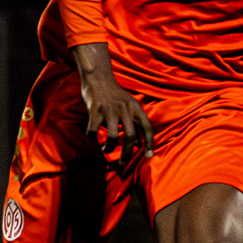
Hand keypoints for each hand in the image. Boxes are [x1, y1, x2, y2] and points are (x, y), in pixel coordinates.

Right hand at [71, 42, 151, 169]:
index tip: (148, 157)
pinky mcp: (94, 111)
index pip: (147, 127)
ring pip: (112, 137)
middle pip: (130, 136)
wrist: (98, 78)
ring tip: (105, 150)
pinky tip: (94, 138)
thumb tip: (138, 145)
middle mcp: (124, 109)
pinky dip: (93, 138)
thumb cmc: (115, 96)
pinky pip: (93, 131)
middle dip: (126, 154)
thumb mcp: (129, 106)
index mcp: (135, 107)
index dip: (150, 143)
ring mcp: (109, 110)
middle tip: (122, 164)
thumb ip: (134, 123)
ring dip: (109, 148)